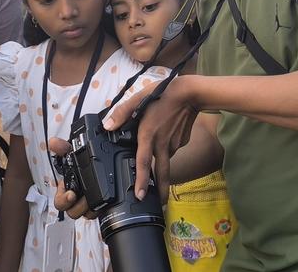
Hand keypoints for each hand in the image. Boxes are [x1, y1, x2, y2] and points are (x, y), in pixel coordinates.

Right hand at [48, 137, 96, 219]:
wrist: (103, 164)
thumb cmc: (82, 162)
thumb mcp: (73, 153)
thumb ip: (63, 148)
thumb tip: (53, 143)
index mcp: (67, 188)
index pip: (60, 202)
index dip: (64, 200)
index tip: (71, 194)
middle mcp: (76, 199)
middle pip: (72, 212)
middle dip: (78, 207)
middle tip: (85, 199)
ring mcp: (88, 204)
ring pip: (86, 215)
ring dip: (90, 209)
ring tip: (96, 200)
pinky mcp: (100, 206)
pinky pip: (99, 213)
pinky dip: (101, 209)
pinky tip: (105, 201)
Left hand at [102, 75, 198, 202]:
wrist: (190, 93)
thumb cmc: (162, 94)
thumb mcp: (137, 99)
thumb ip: (121, 113)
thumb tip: (107, 126)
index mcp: (149, 136)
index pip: (144, 164)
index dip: (142, 181)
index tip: (140, 196)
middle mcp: (162, 144)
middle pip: (163, 173)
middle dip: (161, 190)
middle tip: (160, 203)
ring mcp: (174, 143)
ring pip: (166, 156)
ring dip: (161, 159)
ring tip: (158, 145)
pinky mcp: (182, 140)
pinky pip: (173, 147)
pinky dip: (169, 144)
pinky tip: (167, 132)